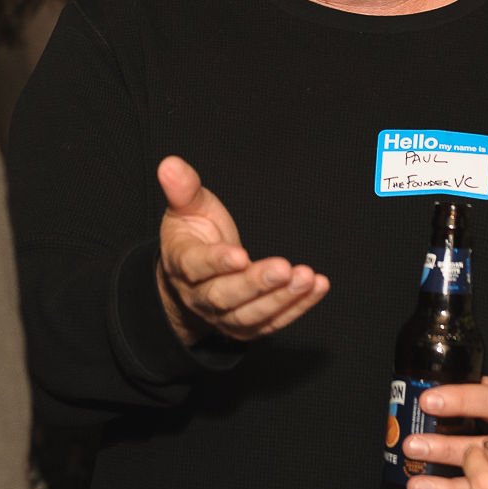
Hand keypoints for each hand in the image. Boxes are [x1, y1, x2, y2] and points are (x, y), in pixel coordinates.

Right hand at [155, 156, 330, 345]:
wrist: (192, 273)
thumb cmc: (193, 232)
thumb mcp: (186, 207)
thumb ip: (182, 188)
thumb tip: (169, 164)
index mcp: (183, 263)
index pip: (196, 266)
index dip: (217, 262)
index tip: (241, 255)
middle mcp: (200, 296)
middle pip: (225, 296)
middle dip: (256, 284)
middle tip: (283, 268)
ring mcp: (223, 315)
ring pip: (249, 315)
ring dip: (281, 299)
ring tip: (306, 279)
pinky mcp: (246, 325)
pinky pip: (272, 322)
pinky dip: (297, 307)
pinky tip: (318, 287)